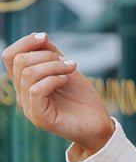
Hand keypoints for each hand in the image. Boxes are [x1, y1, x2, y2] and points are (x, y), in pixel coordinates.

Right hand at [2, 31, 113, 153]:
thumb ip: (50, 54)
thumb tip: (40, 37)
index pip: (10, 56)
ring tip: (71, 69)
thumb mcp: (65, 69)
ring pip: (28, 73)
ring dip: (54, 65)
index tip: (45, 37)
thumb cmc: (82, 98)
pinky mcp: (39, 118)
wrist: (98, 125)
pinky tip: (66, 81)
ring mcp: (29, 108)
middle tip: (68, 62)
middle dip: (46, 54)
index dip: (25, 42)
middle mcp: (22, 96)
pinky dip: (53, 79)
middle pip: (19, 61)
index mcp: (25, 83)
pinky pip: (36, 89)